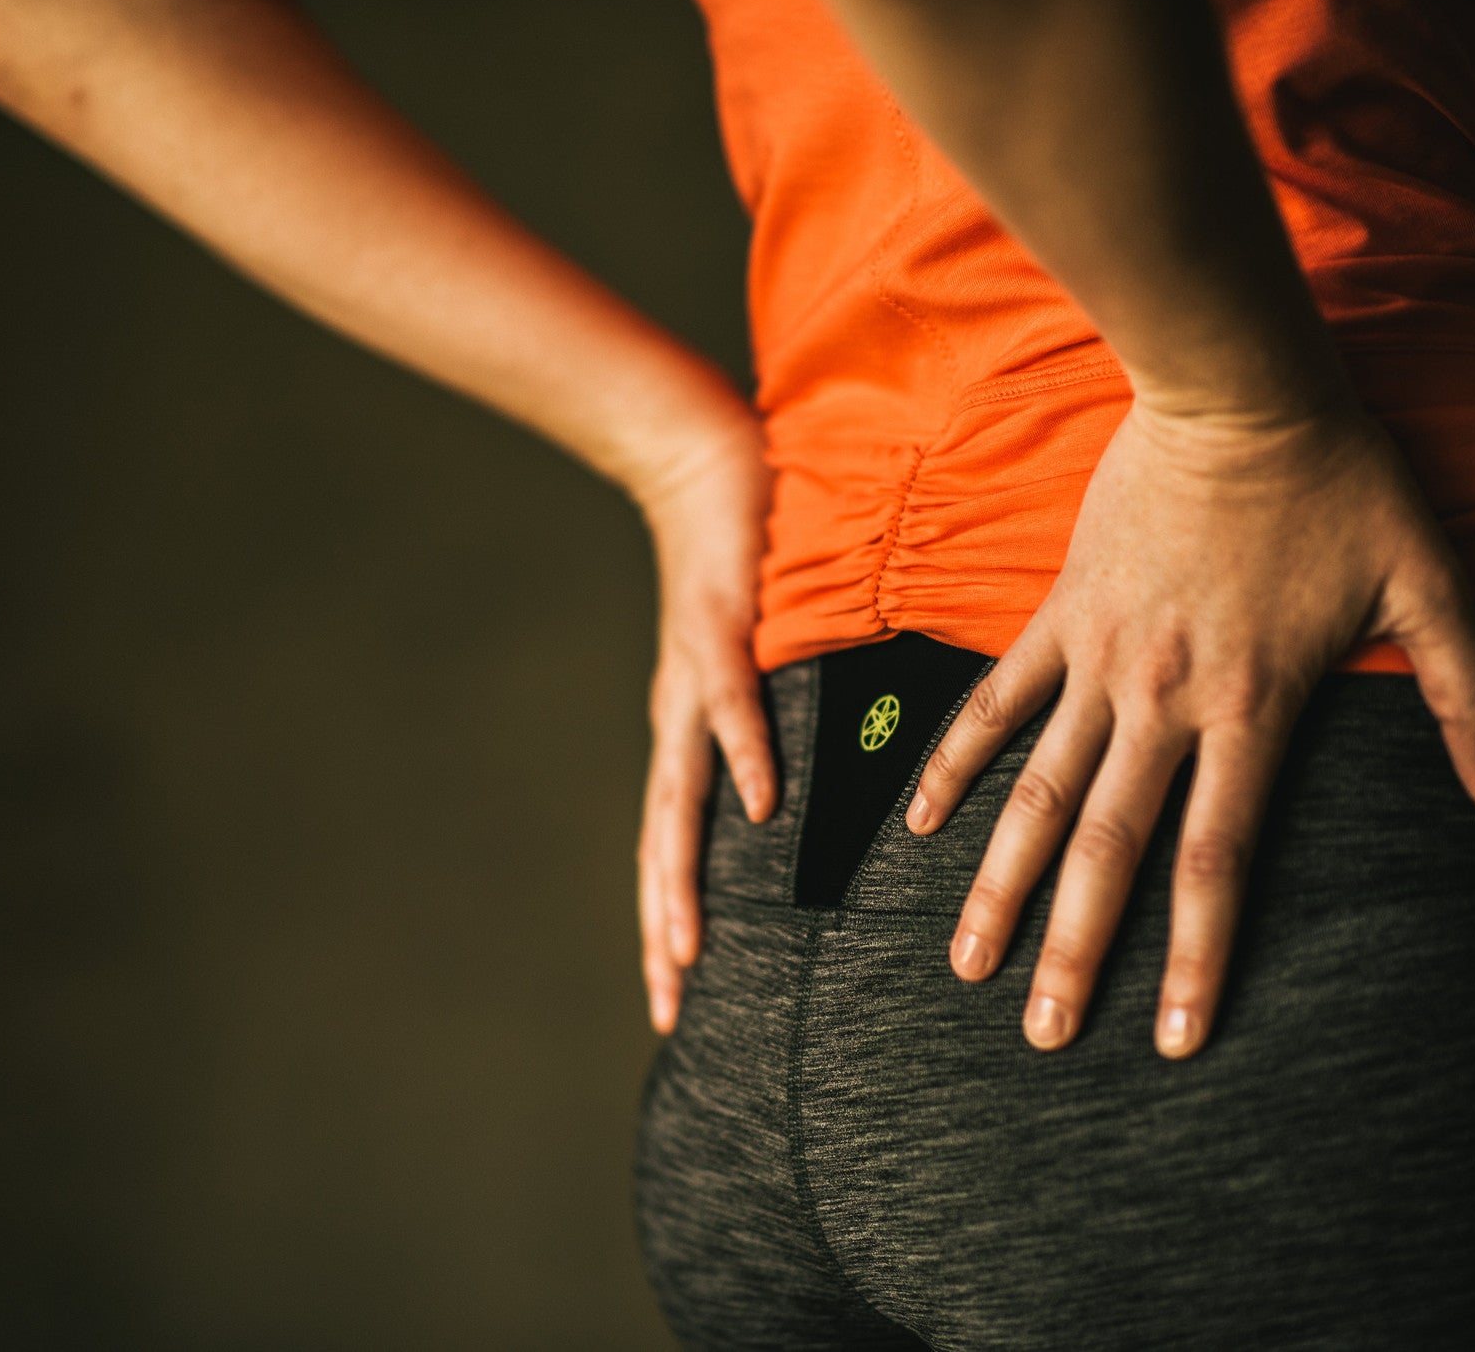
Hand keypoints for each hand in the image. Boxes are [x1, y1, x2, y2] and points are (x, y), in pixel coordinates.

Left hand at [635, 433, 776, 1033]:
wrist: (704, 464)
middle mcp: (679, 722)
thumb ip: (775, 718)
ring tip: (689, 948)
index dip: (666, 920)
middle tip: (669, 1009)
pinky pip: (733, 706)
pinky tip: (762, 806)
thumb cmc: (742, 562)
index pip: (671, 846)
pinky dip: (747, 756)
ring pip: (680, 798)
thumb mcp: (758, 659)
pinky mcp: (718, 632)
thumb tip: (813, 782)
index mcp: (688, 735)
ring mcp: (692, 682)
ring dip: (682, 876)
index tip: (673, 998)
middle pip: (662, 846)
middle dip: (662, 929)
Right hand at [904, 401, 1474, 1057]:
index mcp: (1251, 707)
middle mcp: (1162, 700)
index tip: (1168, 1037)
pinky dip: (957, 760)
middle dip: (1074, 950)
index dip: (1192, 956)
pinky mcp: (1060, 615)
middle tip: (1043, 1033)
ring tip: (964, 961)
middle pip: (1109, 848)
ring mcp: (1099, 659)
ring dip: (997, 881)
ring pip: (1037, 792)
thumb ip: (1472, 699)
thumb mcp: (1431, 584)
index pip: (1214, 859)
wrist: (1238, 388)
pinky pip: (997, 701)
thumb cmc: (1341, 481)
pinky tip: (921, 820)